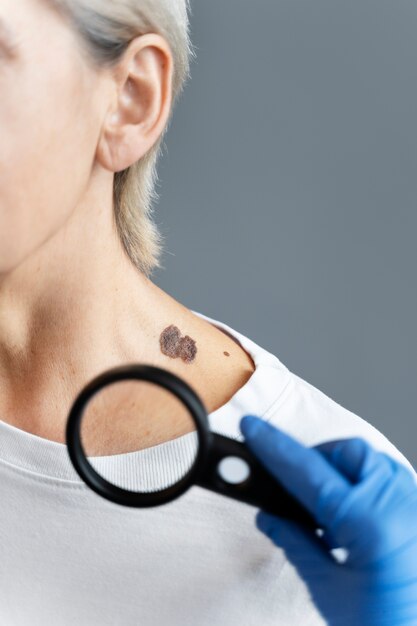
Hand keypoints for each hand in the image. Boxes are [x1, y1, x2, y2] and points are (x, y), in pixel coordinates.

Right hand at [239, 415, 416, 625]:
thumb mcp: (329, 589)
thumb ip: (295, 543)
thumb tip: (271, 517)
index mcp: (371, 522)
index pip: (308, 470)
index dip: (274, 447)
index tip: (253, 429)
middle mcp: (399, 503)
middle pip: (346, 453)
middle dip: (313, 459)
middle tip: (287, 484)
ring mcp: (415, 506)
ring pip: (369, 461)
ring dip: (339, 472)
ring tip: (321, 511)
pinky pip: (388, 479)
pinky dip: (362, 485)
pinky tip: (348, 518)